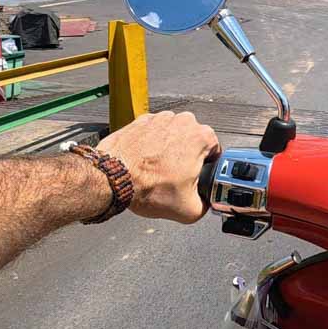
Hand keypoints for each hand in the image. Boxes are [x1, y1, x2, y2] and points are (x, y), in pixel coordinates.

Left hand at [97, 110, 219, 223]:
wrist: (112, 178)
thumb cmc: (147, 187)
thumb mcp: (188, 210)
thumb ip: (206, 206)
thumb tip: (206, 204)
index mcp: (201, 136)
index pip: (215, 152)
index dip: (206, 168)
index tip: (195, 178)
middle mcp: (183, 121)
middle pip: (192, 142)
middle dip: (186, 157)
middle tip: (174, 177)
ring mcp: (160, 118)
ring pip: (172, 136)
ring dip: (168, 149)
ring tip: (157, 170)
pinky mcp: (140, 121)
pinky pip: (152, 133)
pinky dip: (150, 145)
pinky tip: (144, 162)